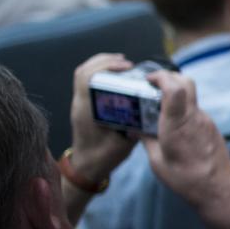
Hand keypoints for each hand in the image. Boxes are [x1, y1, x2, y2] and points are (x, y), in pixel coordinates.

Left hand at [69, 53, 138, 184]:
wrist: (85, 167)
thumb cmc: (103, 157)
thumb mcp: (123, 143)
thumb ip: (134, 127)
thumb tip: (149, 112)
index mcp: (87, 110)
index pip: (86, 78)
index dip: (106, 66)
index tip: (127, 67)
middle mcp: (80, 103)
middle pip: (83, 70)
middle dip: (105, 60)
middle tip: (126, 63)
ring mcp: (79, 103)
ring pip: (83, 73)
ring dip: (101, 64)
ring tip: (122, 64)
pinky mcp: (83, 105)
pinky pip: (87, 81)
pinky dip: (100, 72)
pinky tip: (116, 75)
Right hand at [141, 70, 229, 208]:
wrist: (218, 188)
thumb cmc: (186, 179)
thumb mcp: (157, 162)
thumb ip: (147, 141)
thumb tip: (138, 130)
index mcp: (177, 124)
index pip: (174, 87)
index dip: (161, 77)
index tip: (149, 79)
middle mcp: (194, 117)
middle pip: (186, 82)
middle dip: (168, 77)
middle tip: (153, 85)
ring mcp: (205, 120)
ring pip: (190, 96)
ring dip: (175, 96)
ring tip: (159, 109)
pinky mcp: (211, 127)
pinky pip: (194, 111)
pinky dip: (182, 110)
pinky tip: (173, 125)